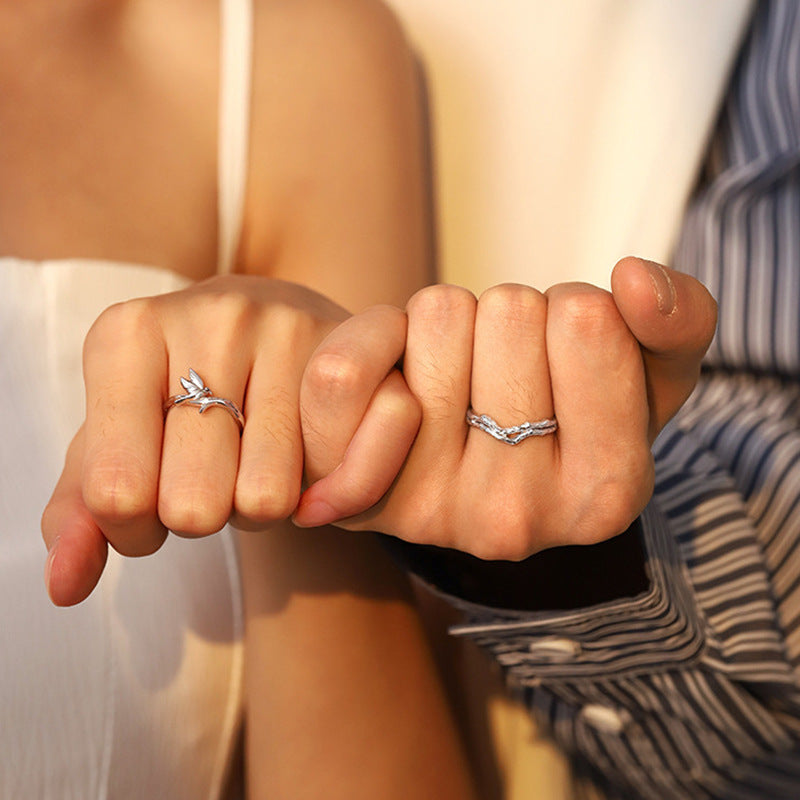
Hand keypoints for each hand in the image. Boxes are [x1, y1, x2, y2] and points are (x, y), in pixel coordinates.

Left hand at [41, 275, 418, 605]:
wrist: (275, 322)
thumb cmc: (187, 391)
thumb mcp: (120, 439)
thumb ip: (80, 511)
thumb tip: (66, 587)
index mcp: (129, 332)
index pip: (115, 492)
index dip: (132, 527)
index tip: (149, 500)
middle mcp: (213, 315)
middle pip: (194, 506)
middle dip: (200, 515)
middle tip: (211, 478)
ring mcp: (289, 326)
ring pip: (267, 500)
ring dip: (259, 507)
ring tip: (257, 462)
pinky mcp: (356, 347)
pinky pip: (334, 476)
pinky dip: (320, 490)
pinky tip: (307, 457)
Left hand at [295, 257, 716, 558]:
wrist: (467, 464)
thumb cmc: (563, 414)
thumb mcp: (645, 375)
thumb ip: (678, 326)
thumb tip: (636, 281)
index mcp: (606, 494)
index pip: (586, 320)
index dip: (577, 311)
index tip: (568, 359)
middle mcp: (517, 519)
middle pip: (510, 314)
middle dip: (511, 320)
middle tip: (506, 373)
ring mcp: (430, 510)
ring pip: (438, 318)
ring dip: (449, 326)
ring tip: (458, 383)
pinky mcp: (356, 493)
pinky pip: (343, 373)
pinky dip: (373, 341)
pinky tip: (396, 386)